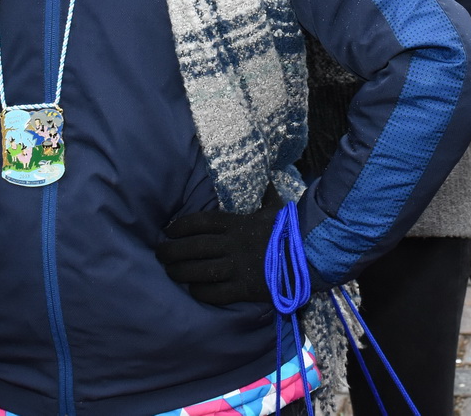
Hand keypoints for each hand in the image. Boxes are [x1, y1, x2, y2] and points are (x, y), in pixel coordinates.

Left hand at [156, 187, 285, 305]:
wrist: (311, 256)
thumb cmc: (291, 231)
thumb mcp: (278, 208)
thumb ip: (266, 195)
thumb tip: (266, 178)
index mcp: (238, 223)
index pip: (200, 222)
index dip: (180, 226)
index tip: (168, 230)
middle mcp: (233, 244)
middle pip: (193, 247)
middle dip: (171, 250)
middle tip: (159, 253)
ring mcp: (237, 267)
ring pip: (199, 270)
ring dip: (180, 272)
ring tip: (169, 272)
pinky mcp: (244, 288)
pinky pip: (215, 292)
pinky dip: (201, 291)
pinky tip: (193, 290)